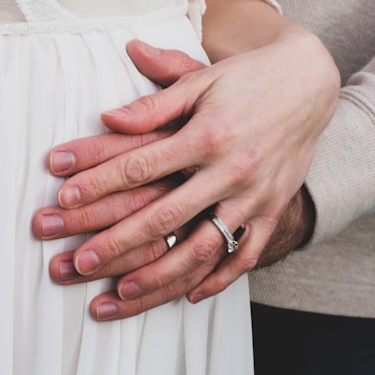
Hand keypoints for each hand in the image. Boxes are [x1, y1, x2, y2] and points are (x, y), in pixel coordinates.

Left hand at [33, 26, 337, 319]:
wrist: (310, 83)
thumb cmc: (245, 79)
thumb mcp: (200, 80)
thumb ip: (154, 103)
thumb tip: (108, 118)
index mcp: (207, 134)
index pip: (142, 165)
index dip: (100, 182)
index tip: (64, 198)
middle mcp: (231, 170)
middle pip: (166, 216)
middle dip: (119, 243)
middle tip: (81, 263)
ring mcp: (254, 196)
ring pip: (204, 248)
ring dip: (161, 275)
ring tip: (123, 291)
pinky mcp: (272, 210)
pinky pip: (247, 255)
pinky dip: (219, 279)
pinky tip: (188, 295)